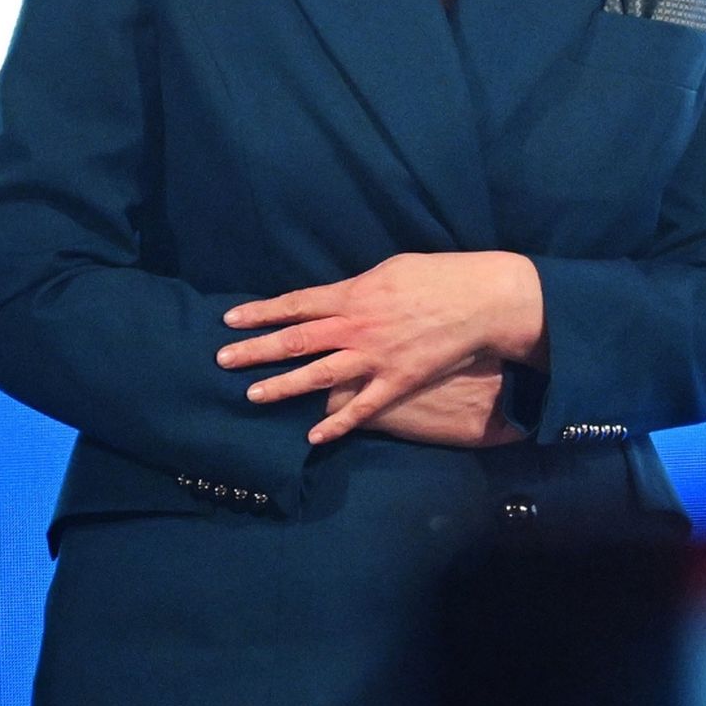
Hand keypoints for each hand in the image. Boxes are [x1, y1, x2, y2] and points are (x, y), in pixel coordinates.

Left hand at [218, 251, 546, 444]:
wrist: (483, 300)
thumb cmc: (440, 276)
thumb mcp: (391, 268)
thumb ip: (357, 287)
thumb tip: (333, 298)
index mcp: (353, 294)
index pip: (296, 304)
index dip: (261, 312)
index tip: (231, 320)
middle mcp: (356, 327)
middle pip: (296, 340)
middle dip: (256, 351)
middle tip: (222, 360)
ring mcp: (375, 358)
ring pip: (318, 376)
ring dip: (282, 386)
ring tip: (251, 396)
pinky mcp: (398, 381)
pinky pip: (361, 407)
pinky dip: (337, 424)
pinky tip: (313, 437)